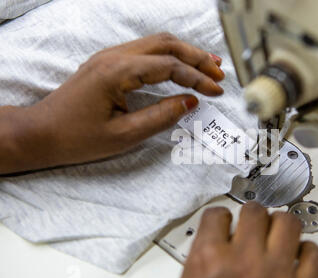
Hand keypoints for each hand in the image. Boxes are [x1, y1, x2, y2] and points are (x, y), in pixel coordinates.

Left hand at [0, 32, 223, 173]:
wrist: (42, 133)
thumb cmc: (76, 137)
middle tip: (219, 72)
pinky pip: (145, 50)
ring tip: (208, 65)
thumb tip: (189, 102)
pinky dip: (168, 56)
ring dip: (184, 53)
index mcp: (117, 71)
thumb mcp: (124, 135)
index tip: (215, 90)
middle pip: (166, 44)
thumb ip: (161, 117)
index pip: (169, 66)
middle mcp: (114, 56)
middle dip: (197, 57)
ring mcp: (110, 57)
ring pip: (156, 43)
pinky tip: (180, 66)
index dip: (197, 78)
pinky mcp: (108, 63)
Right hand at [175, 202, 317, 277]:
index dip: (221, 217)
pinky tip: (300, 257)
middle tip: (253, 224)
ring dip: (282, 225)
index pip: (217, 216)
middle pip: (255, 213)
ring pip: (288, 224)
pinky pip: (315, 257)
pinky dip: (309, 253)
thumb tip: (209, 247)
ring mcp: (275, 274)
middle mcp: (243, 260)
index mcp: (210, 259)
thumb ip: (200, 264)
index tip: (224, 221)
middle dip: (253, 216)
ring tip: (278, 232)